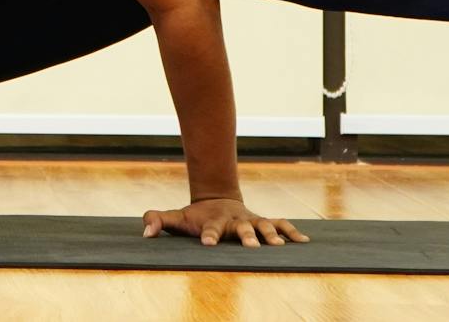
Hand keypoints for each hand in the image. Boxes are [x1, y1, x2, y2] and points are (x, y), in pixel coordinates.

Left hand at [142, 198, 308, 246]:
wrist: (217, 200)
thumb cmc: (195, 216)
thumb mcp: (176, 218)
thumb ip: (157, 220)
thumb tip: (144, 232)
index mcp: (213, 222)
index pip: (209, 229)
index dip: (208, 235)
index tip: (208, 244)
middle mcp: (234, 221)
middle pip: (241, 228)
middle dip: (247, 236)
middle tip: (253, 247)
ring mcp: (250, 220)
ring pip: (263, 225)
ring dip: (272, 235)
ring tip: (280, 246)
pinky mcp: (262, 222)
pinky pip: (280, 224)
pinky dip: (292, 231)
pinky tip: (304, 241)